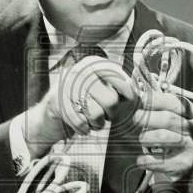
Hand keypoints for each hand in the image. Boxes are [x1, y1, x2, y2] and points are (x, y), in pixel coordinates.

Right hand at [23, 56, 138, 155]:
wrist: (51, 112)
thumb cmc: (84, 101)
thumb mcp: (102, 88)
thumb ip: (120, 87)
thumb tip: (141, 96)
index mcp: (94, 63)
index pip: (120, 79)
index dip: (128, 95)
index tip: (127, 102)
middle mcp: (80, 70)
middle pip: (111, 100)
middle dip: (111, 114)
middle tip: (105, 115)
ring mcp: (67, 85)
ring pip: (96, 114)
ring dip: (98, 124)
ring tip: (93, 121)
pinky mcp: (57, 102)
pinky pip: (81, 123)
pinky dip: (84, 129)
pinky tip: (83, 126)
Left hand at [134, 90, 192, 183]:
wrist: (181, 166)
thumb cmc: (171, 137)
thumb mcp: (169, 120)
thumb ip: (158, 106)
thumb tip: (141, 94)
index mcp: (192, 114)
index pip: (177, 102)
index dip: (158, 100)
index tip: (142, 100)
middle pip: (169, 119)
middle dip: (149, 118)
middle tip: (136, 118)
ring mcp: (192, 147)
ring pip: (163, 137)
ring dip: (147, 137)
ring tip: (143, 139)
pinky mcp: (184, 164)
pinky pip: (160, 161)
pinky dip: (146, 160)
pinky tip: (140, 159)